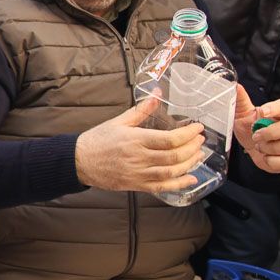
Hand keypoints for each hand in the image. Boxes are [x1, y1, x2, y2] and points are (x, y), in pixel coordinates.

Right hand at [74, 96, 206, 193]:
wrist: (79, 161)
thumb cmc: (97, 140)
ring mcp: (137, 173)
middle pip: (174, 156)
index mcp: (135, 139)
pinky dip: (178, 184)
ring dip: (189, 164)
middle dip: (192, 148)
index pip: (170, 139)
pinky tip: (191, 178)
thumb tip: (157, 93)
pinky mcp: (135, 185)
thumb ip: (141, 110)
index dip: (188, 135)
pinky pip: (161, 187)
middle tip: (200, 141)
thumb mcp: (119, 121)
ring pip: (171, 171)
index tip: (198, 129)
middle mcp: (138, 158)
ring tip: (198, 155)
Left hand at [233, 87, 279, 174]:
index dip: (276, 108)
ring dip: (269, 148)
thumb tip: (235, 86)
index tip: (262, 112)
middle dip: (273, 132)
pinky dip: (273, 161)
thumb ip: (240, 101)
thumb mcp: (242, 116)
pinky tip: (266, 157)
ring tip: (259, 147)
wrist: (252, 152)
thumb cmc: (250, 130)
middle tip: (256, 136)